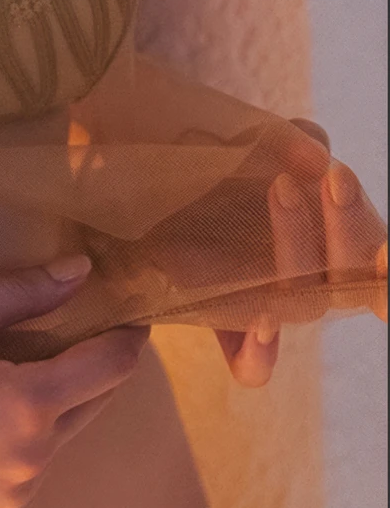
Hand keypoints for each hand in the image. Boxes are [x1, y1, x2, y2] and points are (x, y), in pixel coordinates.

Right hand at [0, 258, 148, 507]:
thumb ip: (19, 294)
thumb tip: (80, 271)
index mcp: (30, 403)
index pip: (111, 366)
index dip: (129, 338)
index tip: (134, 317)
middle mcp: (37, 458)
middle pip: (94, 404)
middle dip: (93, 370)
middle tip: (77, 339)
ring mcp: (18, 497)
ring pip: (58, 440)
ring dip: (50, 409)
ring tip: (6, 382)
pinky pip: (27, 475)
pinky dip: (19, 447)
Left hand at [216, 118, 387, 386]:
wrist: (141, 196)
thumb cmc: (207, 170)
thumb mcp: (243, 144)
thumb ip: (285, 142)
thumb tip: (316, 150)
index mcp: (326, 238)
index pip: (373, 256)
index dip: (389, 270)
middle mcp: (306, 277)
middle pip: (349, 277)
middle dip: (350, 226)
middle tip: (336, 176)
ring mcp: (267, 303)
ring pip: (304, 304)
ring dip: (299, 249)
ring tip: (282, 186)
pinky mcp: (221, 324)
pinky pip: (251, 365)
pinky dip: (259, 355)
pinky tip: (262, 324)